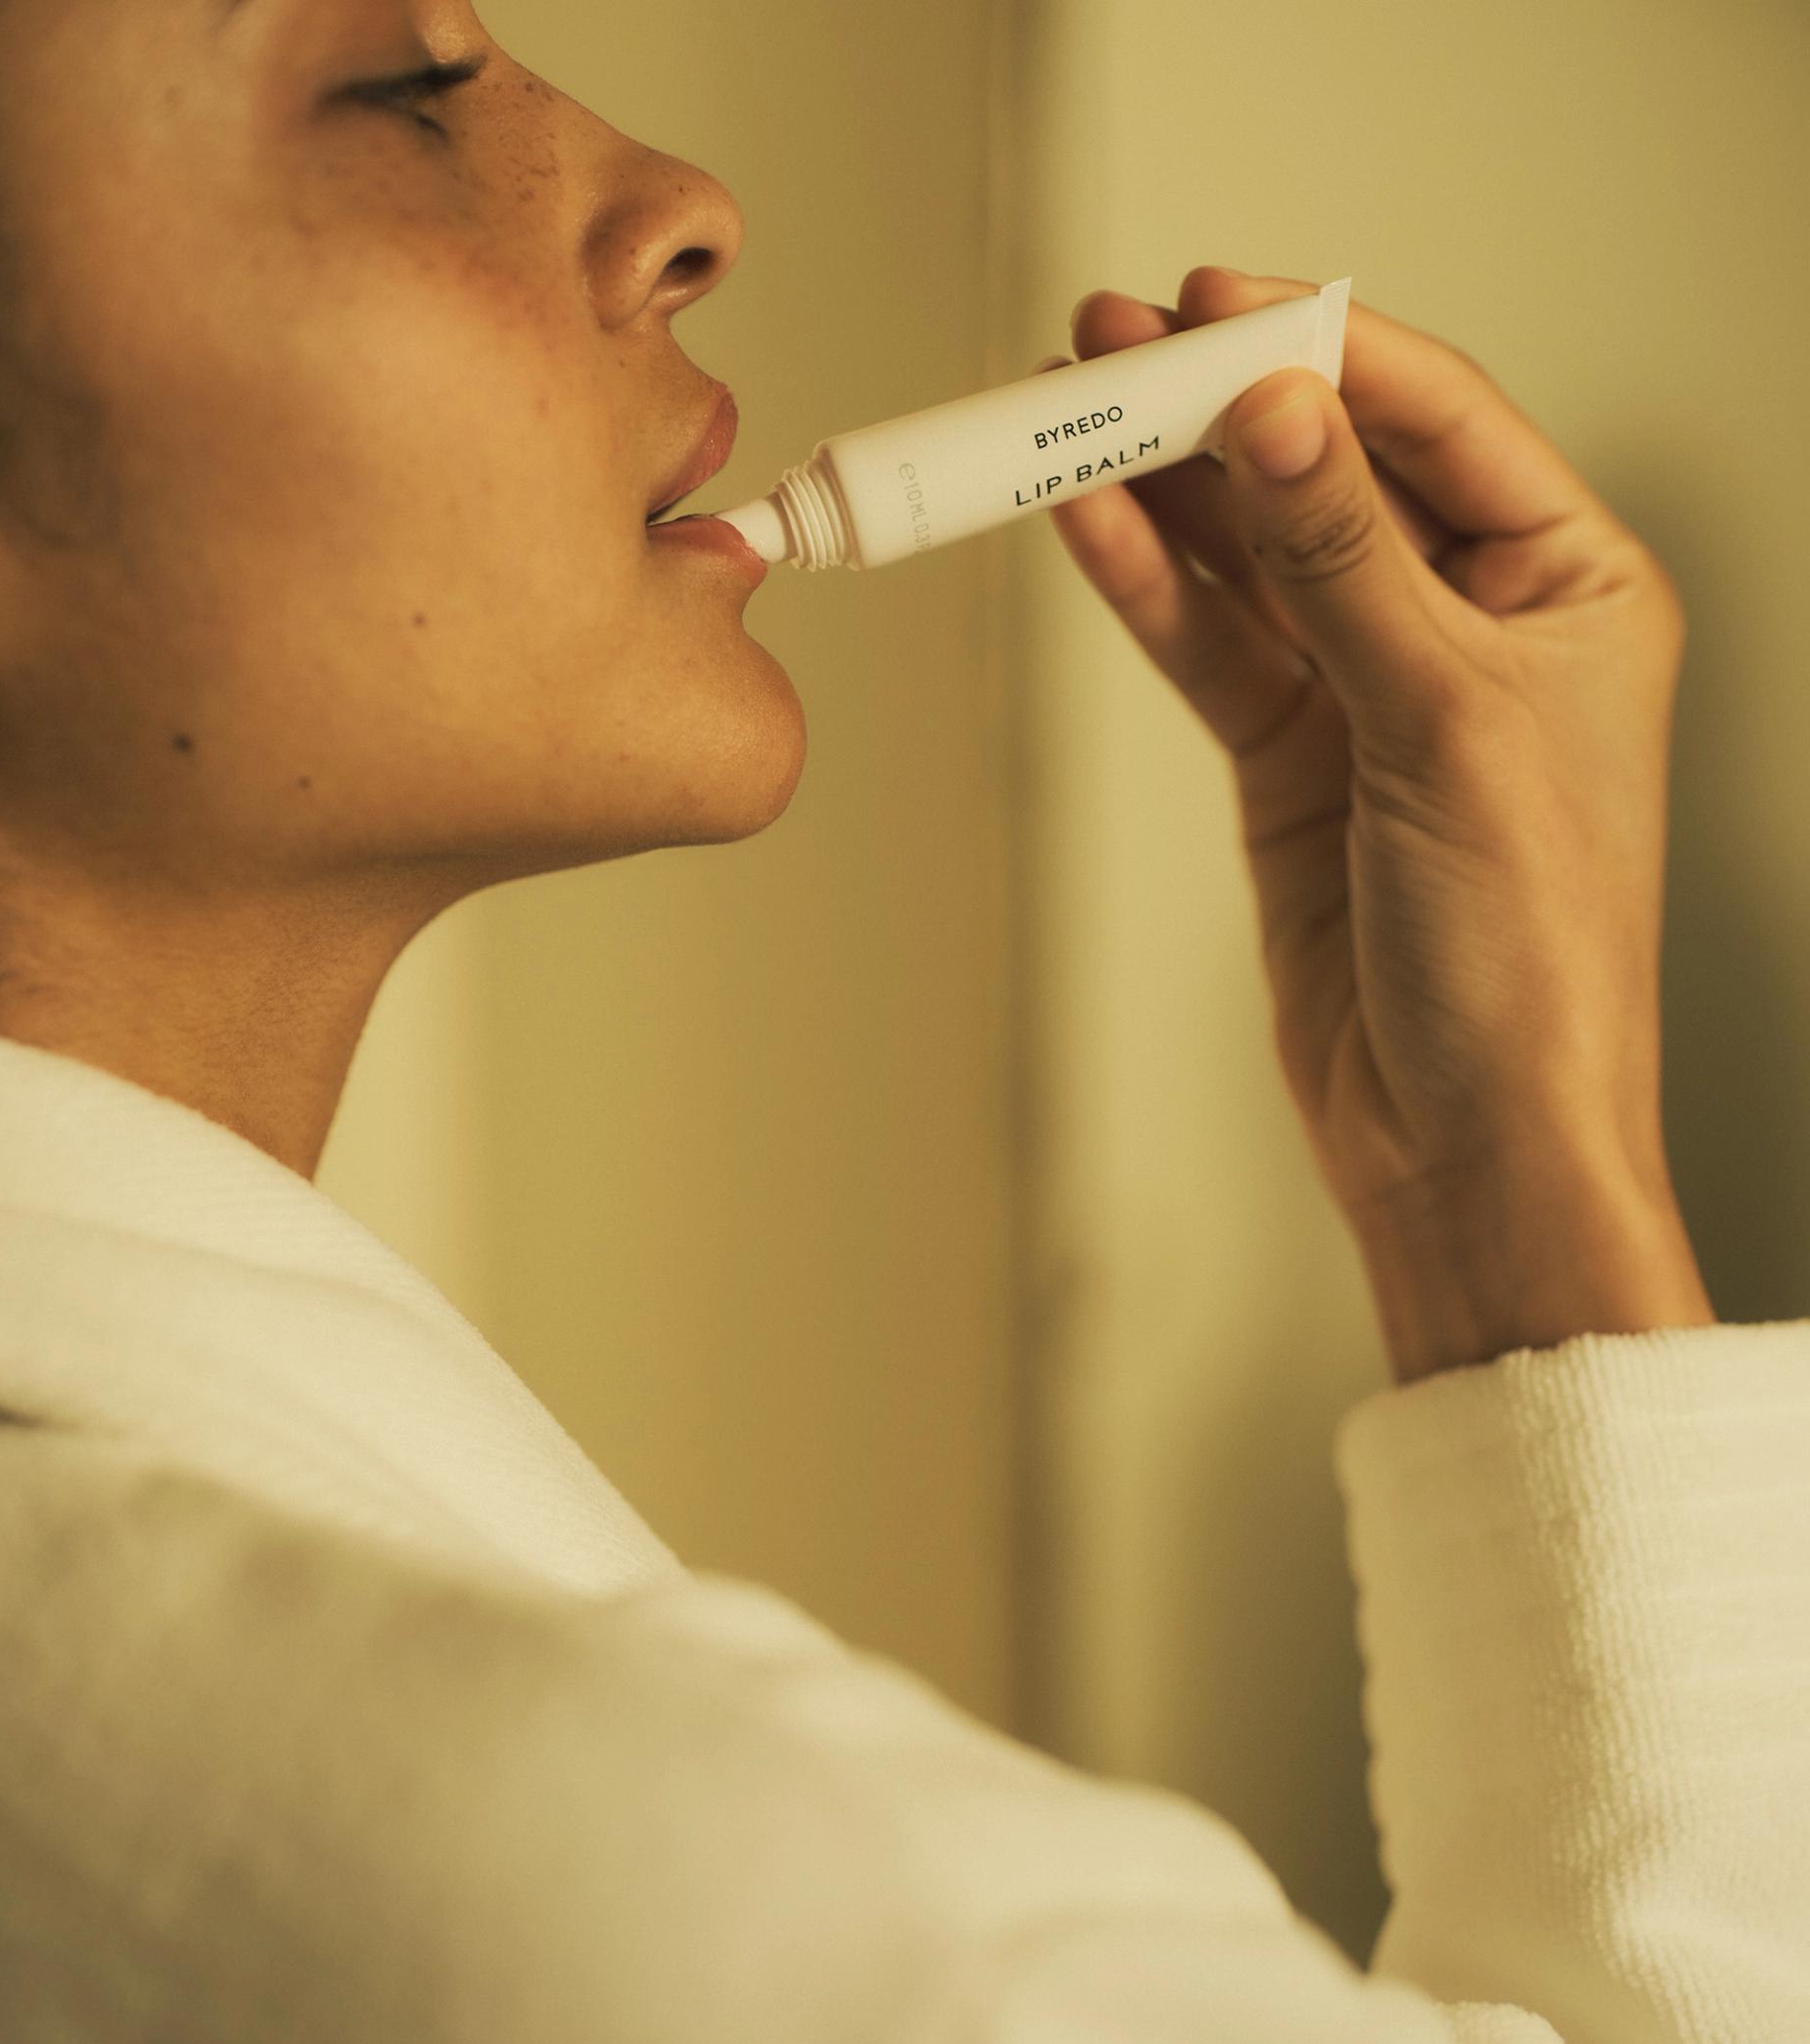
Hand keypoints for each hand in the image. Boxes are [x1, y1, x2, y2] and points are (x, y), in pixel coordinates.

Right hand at [1036, 267, 1691, 1242]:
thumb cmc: (1527, 954)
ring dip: (1165, 490)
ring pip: (1255, 560)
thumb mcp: (1445, 726)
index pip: (1439, 420)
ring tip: (1063, 417)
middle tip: (1106, 345)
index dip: (1321, 352)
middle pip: (1329, 476)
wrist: (1467, 1142)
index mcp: (1575, 588)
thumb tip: (1273, 408)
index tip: (1207, 304)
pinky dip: (1152, 593)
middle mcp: (1477, 625)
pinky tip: (1090, 526)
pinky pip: (1215, 652)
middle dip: (1219, 410)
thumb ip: (1345, 561)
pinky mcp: (1295, 765)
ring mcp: (1376, 694)